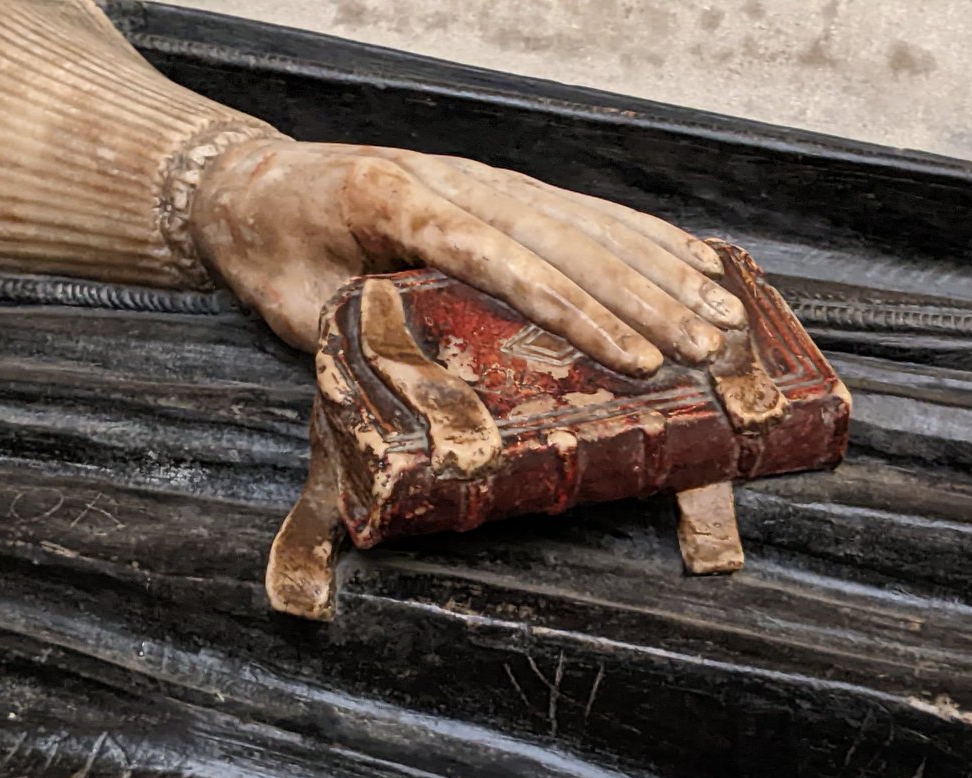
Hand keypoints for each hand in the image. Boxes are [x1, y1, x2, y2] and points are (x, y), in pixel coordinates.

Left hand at [190, 139, 744, 376]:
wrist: (250, 183)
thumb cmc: (273, 250)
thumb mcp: (296, 308)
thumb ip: (366, 345)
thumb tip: (443, 404)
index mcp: (397, 204)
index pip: (502, 257)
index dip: (574, 309)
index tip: (632, 354)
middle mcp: (454, 181)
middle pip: (565, 236)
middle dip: (644, 296)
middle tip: (705, 346)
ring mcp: (482, 179)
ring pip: (586, 218)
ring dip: (660, 265)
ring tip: (721, 308)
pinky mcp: (497, 187)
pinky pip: (580, 207)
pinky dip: (640, 234)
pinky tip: (691, 256)